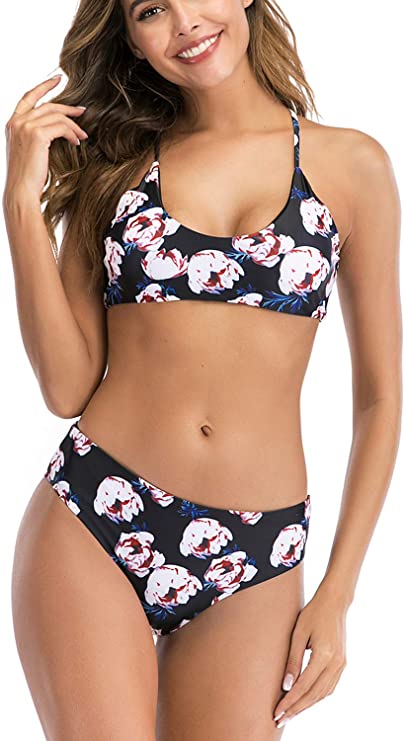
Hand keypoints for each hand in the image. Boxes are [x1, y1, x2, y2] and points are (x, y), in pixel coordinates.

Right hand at [3, 75, 87, 205]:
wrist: (21, 190)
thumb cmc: (27, 176)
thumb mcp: (28, 150)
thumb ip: (35, 135)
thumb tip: (55, 129)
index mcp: (12, 124)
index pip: (28, 97)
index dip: (44, 87)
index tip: (57, 80)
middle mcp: (17, 122)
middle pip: (47, 105)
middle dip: (67, 107)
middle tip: (82, 110)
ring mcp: (25, 126)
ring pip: (57, 117)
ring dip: (74, 125)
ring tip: (83, 135)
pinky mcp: (37, 134)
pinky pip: (61, 127)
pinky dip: (72, 133)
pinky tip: (77, 142)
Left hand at [272, 589, 347, 727]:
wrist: (335, 603)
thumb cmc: (313, 613)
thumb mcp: (299, 634)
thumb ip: (293, 660)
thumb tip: (286, 686)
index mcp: (324, 655)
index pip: (304, 686)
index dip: (289, 701)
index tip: (277, 711)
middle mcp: (336, 663)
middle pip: (314, 695)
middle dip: (296, 709)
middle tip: (280, 718)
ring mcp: (341, 664)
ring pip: (323, 694)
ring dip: (306, 705)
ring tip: (290, 713)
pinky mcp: (342, 663)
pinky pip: (329, 687)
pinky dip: (316, 697)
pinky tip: (305, 700)